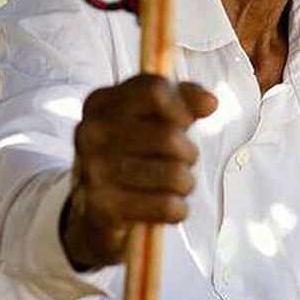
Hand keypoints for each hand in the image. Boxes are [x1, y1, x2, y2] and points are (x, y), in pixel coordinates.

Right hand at [61, 74, 216, 270]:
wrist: (98, 209)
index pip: (154, 90)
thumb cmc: (132, 155)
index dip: (183, 108)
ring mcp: (93, 170)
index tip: (187, 123)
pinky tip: (168, 207)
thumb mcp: (152, 119)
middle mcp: (89, 132)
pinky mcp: (103, 208)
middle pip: (169, 135)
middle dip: (189, 153)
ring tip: (175, 184)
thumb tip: (209, 102)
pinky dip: (179, 209)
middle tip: (183, 161)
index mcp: (99, 102)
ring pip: (174, 174)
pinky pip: (167, 206)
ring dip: (186, 183)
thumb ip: (183, 101)